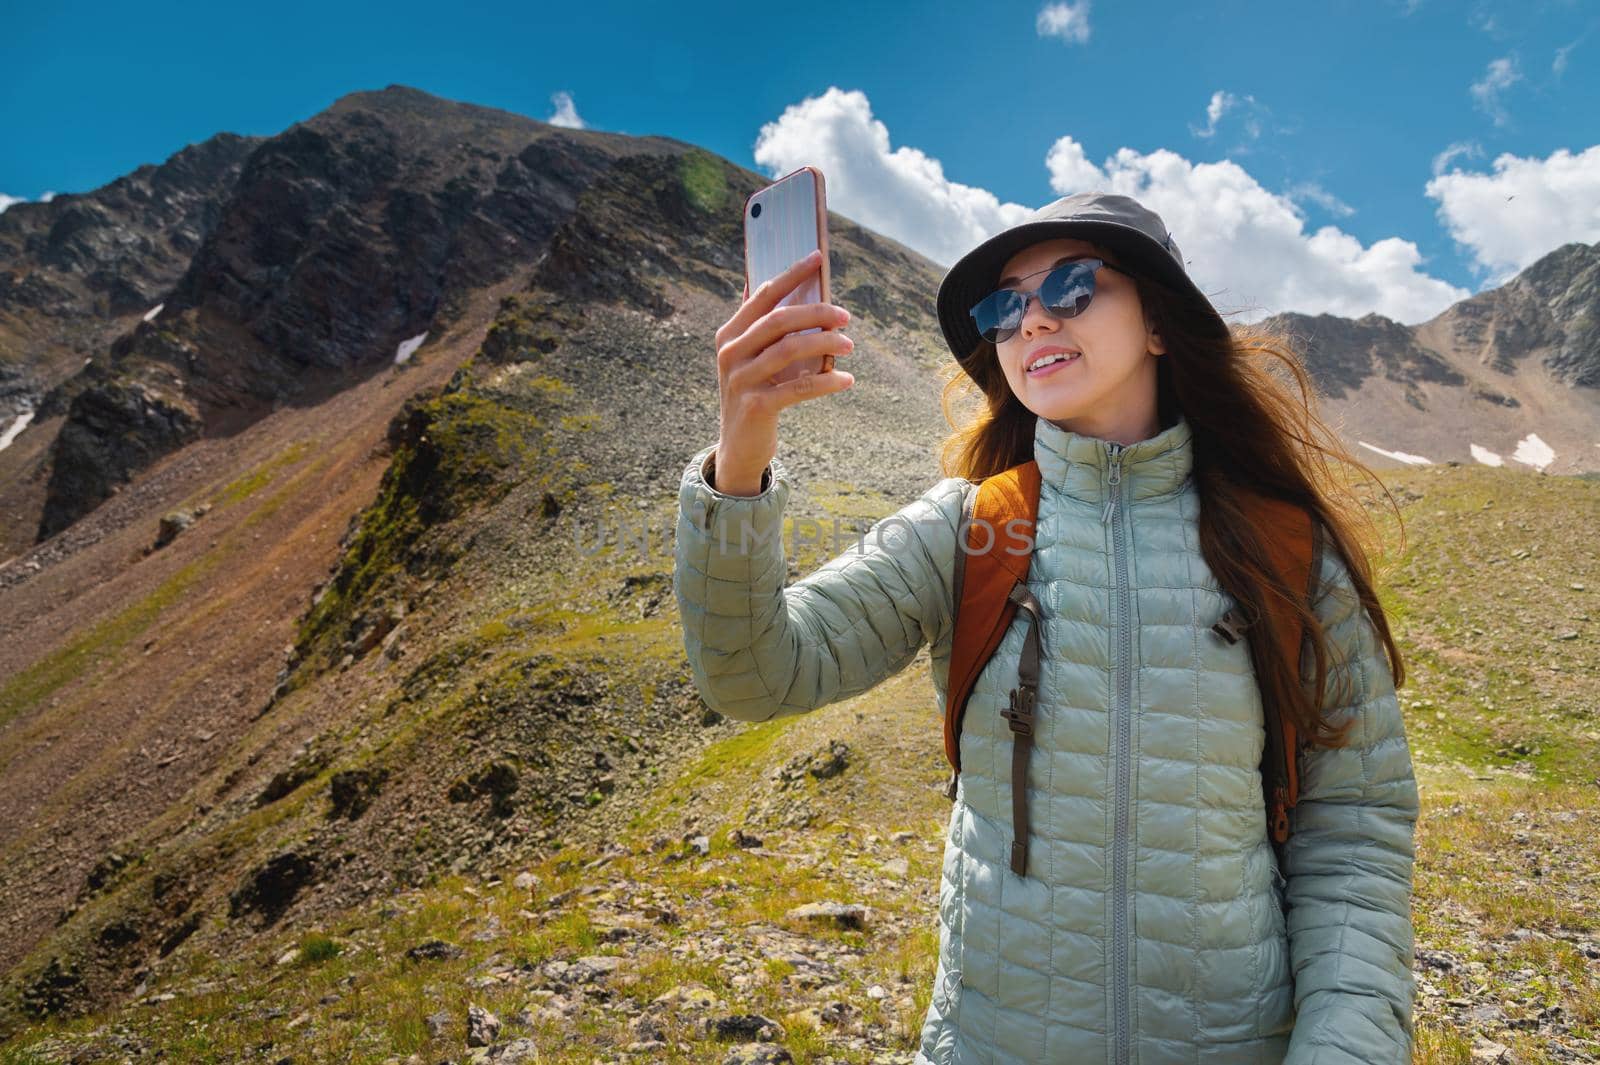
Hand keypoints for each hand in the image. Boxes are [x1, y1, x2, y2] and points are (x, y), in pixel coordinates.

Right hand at [711, 250, 854, 494]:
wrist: (739, 446)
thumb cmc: (755, 393)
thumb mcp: (751, 358)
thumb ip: (762, 326)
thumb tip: (776, 282)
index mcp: (729, 335)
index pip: (763, 295)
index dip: (791, 275)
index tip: (818, 259)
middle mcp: (730, 354)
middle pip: (779, 320)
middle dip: (817, 313)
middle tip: (846, 316)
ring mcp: (741, 381)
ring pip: (790, 350)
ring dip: (826, 344)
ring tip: (850, 345)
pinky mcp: (756, 407)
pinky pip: (798, 388)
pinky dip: (826, 382)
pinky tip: (846, 379)